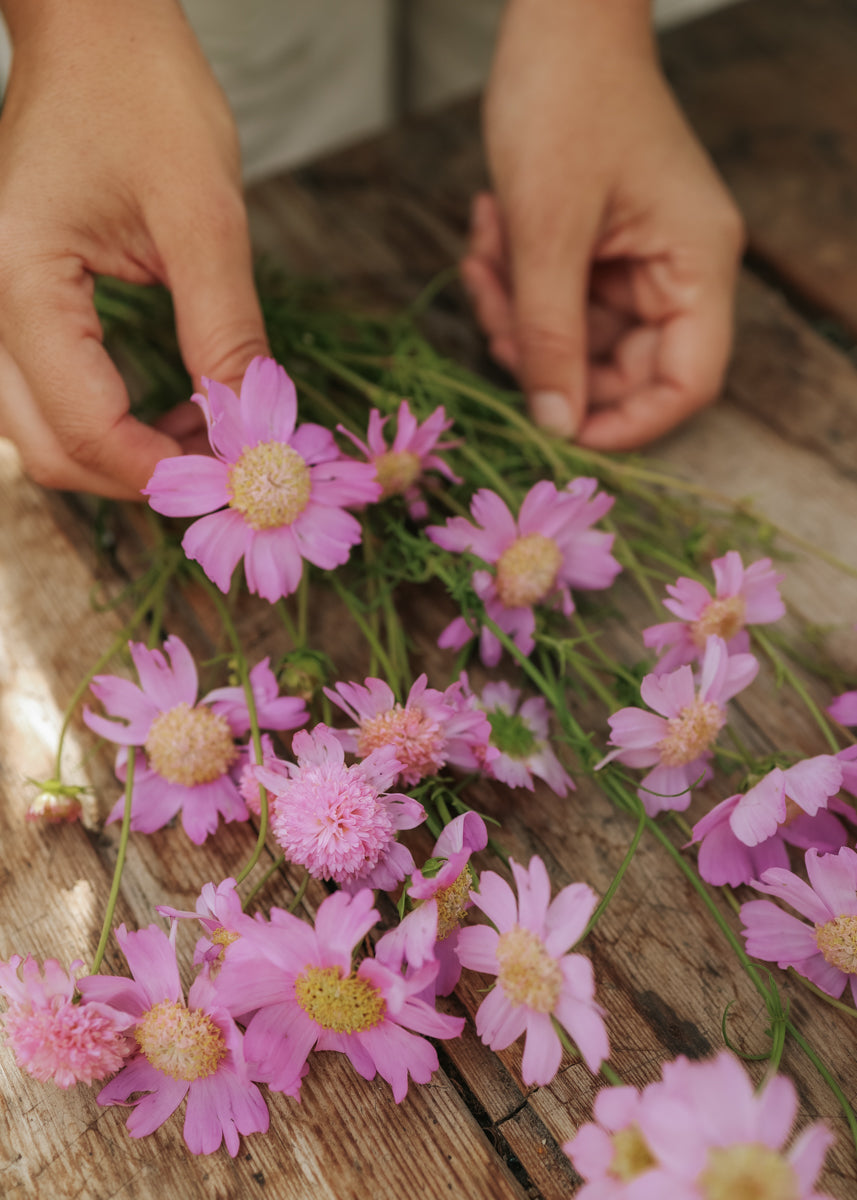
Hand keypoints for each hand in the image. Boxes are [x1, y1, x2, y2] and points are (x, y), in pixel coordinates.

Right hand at [0, 0, 267, 496]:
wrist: (95, 31)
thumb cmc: (143, 95)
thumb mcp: (203, 214)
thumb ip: (225, 328)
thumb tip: (253, 427)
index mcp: (19, 281)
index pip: (85, 426)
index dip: (163, 470)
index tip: (237, 479)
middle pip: (51, 450)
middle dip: (141, 478)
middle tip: (225, 469)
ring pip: (44, 434)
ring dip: (124, 456)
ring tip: (208, 436)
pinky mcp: (17, 306)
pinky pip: (51, 396)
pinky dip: (111, 423)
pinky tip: (174, 409)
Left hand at [463, 0, 744, 449]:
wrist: (554, 20)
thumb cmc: (565, 103)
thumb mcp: (547, 233)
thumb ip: (549, 338)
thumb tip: (556, 426)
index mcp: (696, 265)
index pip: (687, 382)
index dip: (629, 424)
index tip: (559, 432)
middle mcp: (676, 270)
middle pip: (621, 366)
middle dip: (546, 356)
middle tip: (495, 320)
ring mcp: (636, 259)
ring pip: (575, 337)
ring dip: (517, 314)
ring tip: (483, 255)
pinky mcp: (598, 247)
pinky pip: (556, 298)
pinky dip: (515, 281)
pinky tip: (486, 233)